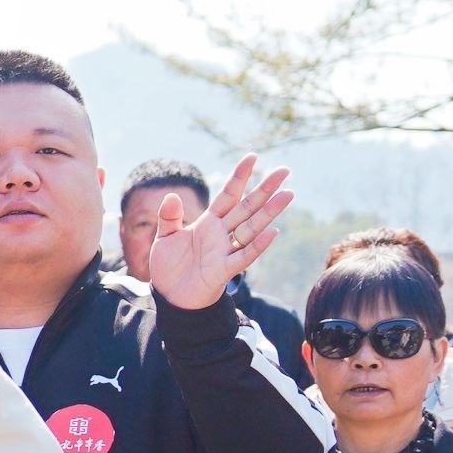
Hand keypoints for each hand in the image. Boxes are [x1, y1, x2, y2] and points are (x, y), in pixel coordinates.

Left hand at [138, 161, 294, 313]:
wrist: (170, 295)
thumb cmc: (170, 265)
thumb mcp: (165, 237)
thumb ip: (169, 217)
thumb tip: (170, 195)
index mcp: (208, 222)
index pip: (228, 195)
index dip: (239, 177)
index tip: (252, 157)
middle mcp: (221, 233)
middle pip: (247, 207)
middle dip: (264, 189)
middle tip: (284, 170)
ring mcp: (225, 250)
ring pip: (252, 228)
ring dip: (269, 212)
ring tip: (287, 194)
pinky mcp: (224, 270)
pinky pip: (244, 256)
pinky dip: (258, 245)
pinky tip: (273, 231)